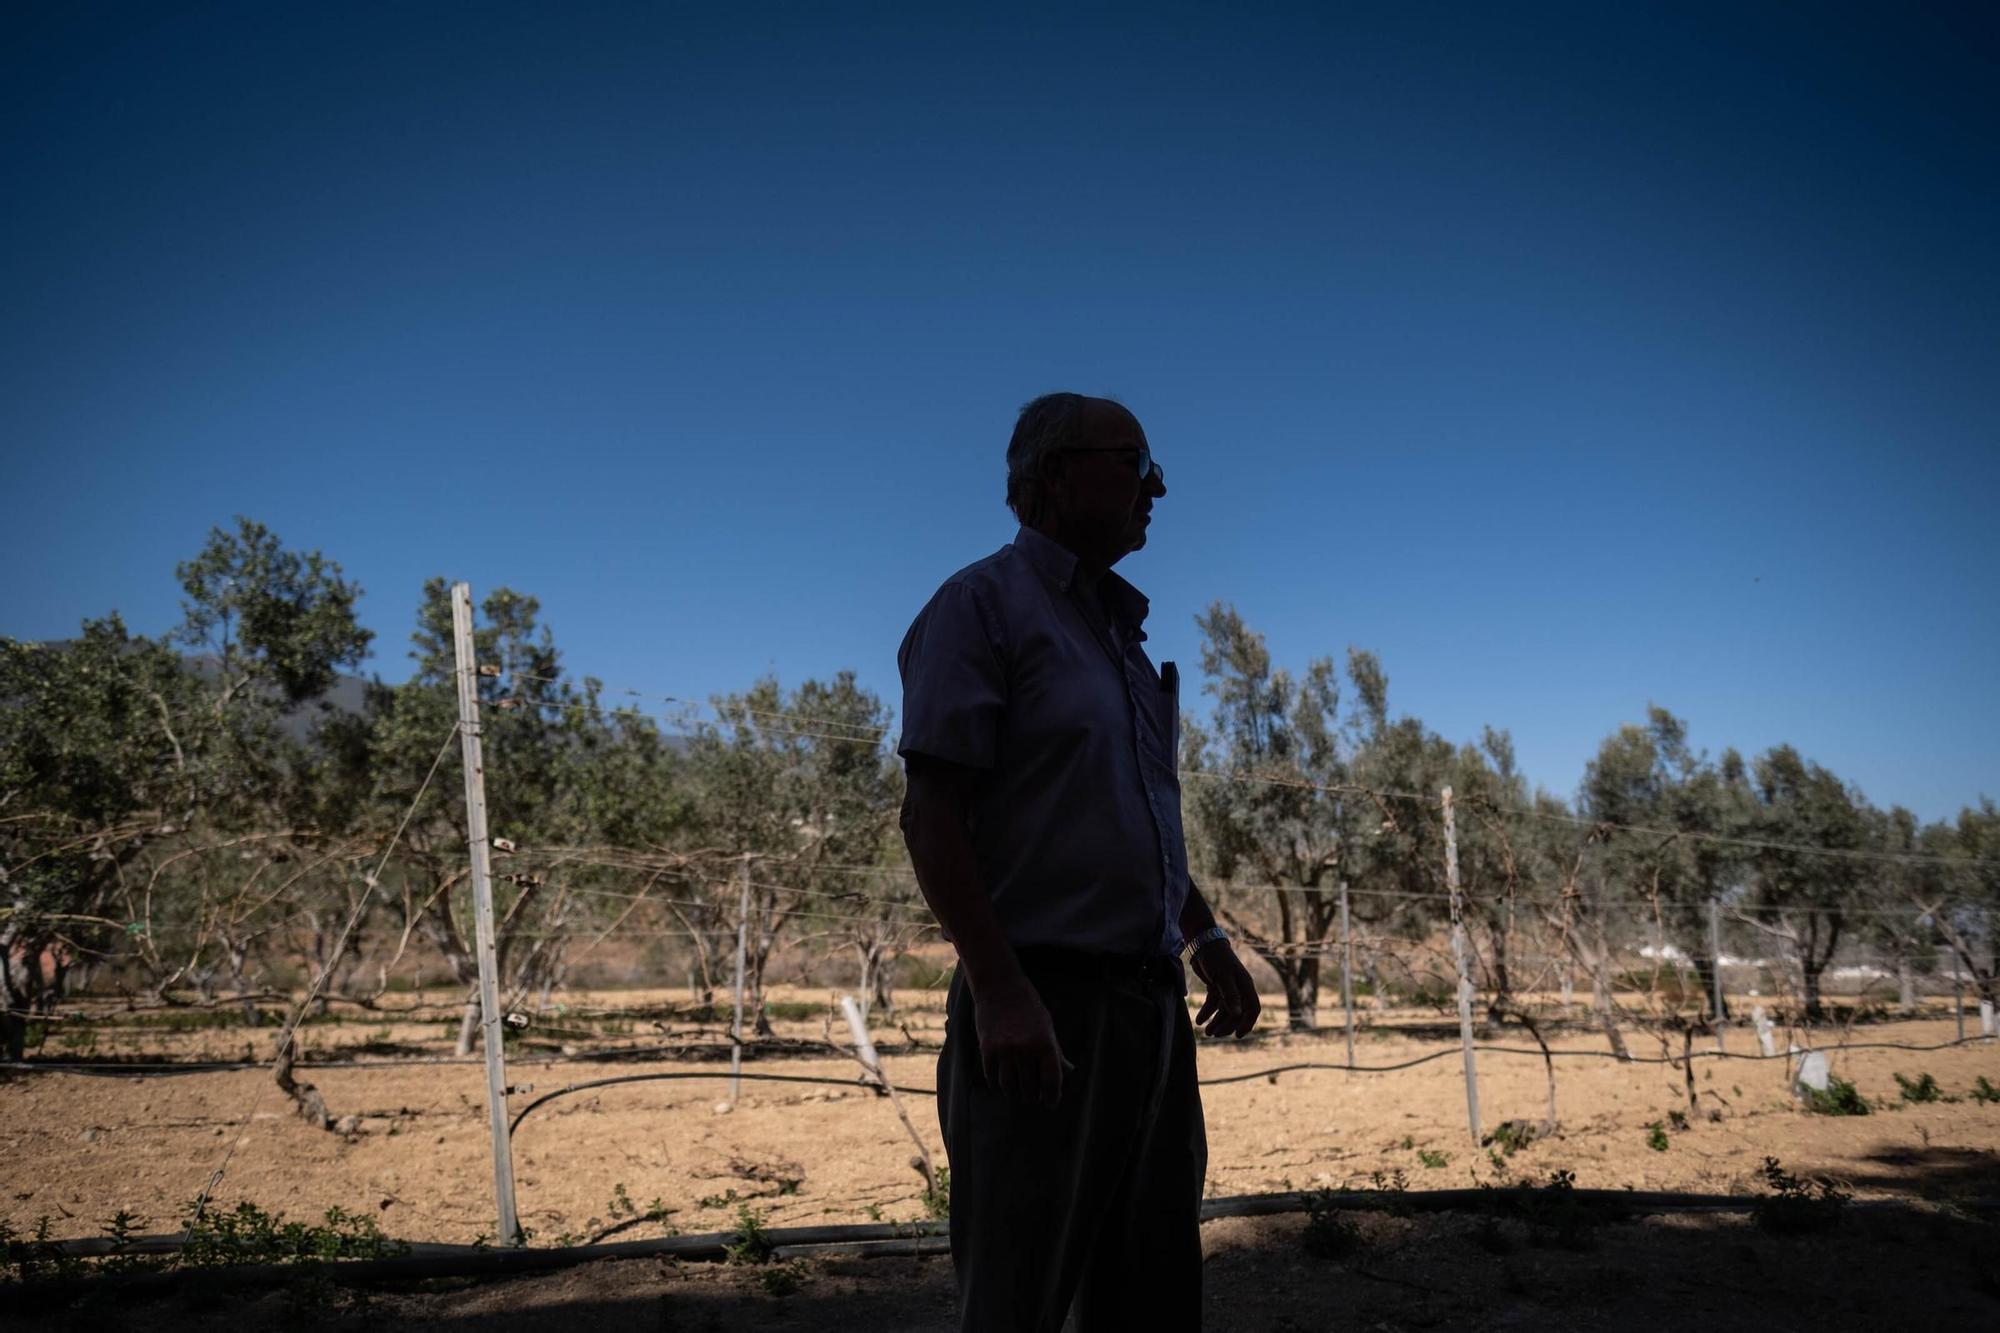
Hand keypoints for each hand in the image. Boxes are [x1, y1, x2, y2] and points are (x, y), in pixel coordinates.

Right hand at [973, 974, 1067, 1106]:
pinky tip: (1001, 1084)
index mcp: (1044, 1043)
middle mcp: (1025, 1049)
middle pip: (1029, 1087)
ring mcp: (1004, 1050)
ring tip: (1018, 1095)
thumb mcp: (1047, 1026)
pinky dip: (996, 1084)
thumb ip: (1056, 1051)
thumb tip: (1070, 1071)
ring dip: (1015, 1094)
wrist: (999, 986)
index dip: (1052, 1097)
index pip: (1051, 1081)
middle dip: (1033, 1096)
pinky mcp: (986, 1048)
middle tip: (1033, 1098)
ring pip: (1009, 1086)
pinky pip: (992, 1076)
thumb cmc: (1028, 1005)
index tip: (1051, 1104)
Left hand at [1192, 943, 1259, 1037]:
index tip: (1237, 1035)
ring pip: (1224, 1010)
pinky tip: (1199, 1020)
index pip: (1253, 1008)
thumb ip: (1231, 996)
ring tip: (1206, 1031)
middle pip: (1237, 1013)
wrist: (1202, 943)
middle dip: (1227, 1025)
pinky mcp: (1216, 987)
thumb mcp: (1223, 977)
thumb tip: (1238, 1015)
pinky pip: (1213, 1004)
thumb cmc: (1216, 958)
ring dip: (1216, 1022)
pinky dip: (1207, 1012)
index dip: (1247, 1023)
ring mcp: (1227, 988)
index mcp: (1245, 985)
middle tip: (1214, 1034)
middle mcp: (1238, 989)